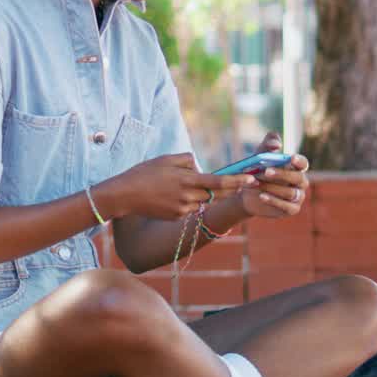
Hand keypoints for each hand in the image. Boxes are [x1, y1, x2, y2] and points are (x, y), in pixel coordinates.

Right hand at [108, 153, 246, 221]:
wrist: (125, 195)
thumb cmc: (144, 173)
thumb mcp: (166, 159)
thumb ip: (187, 160)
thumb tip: (199, 168)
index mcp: (186, 180)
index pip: (218, 182)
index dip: (237, 181)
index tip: (251, 179)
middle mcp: (187, 196)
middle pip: (214, 194)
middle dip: (225, 188)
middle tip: (235, 182)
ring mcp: (182, 209)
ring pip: (201, 200)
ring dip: (199, 193)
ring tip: (175, 185)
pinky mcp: (176, 217)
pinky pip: (189, 207)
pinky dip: (186, 200)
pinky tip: (168, 195)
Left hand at [239, 152, 309, 219]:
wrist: (247, 190)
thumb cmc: (258, 169)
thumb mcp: (260, 154)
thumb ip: (268, 144)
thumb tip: (277, 145)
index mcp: (296, 167)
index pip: (303, 163)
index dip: (299, 161)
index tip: (291, 158)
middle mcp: (301, 182)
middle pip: (298, 178)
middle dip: (282, 174)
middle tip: (266, 171)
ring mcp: (298, 196)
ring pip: (290, 193)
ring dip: (273, 188)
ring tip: (257, 183)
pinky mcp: (291, 209)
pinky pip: (286, 206)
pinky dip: (273, 201)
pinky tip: (261, 196)